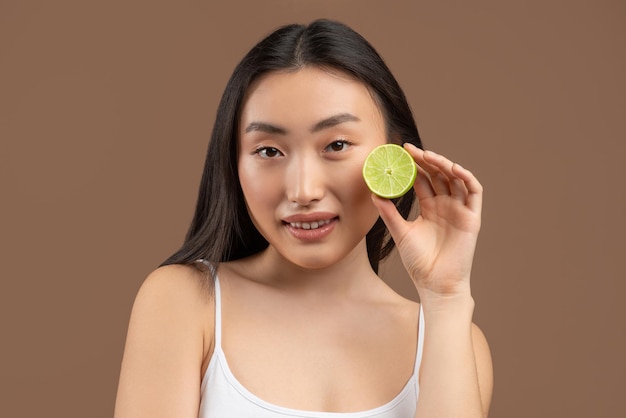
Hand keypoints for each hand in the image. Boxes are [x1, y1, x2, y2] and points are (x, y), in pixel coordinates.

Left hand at [372, 143, 482, 299]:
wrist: (435, 284)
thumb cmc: (419, 262)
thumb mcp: (400, 232)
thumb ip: (389, 213)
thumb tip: (373, 193)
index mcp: (430, 207)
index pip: (423, 179)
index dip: (414, 165)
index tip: (401, 153)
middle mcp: (445, 205)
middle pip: (438, 175)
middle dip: (426, 160)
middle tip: (411, 150)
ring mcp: (460, 210)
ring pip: (455, 179)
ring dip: (444, 165)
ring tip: (428, 156)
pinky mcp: (472, 217)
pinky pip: (474, 192)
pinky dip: (466, 178)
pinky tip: (453, 169)